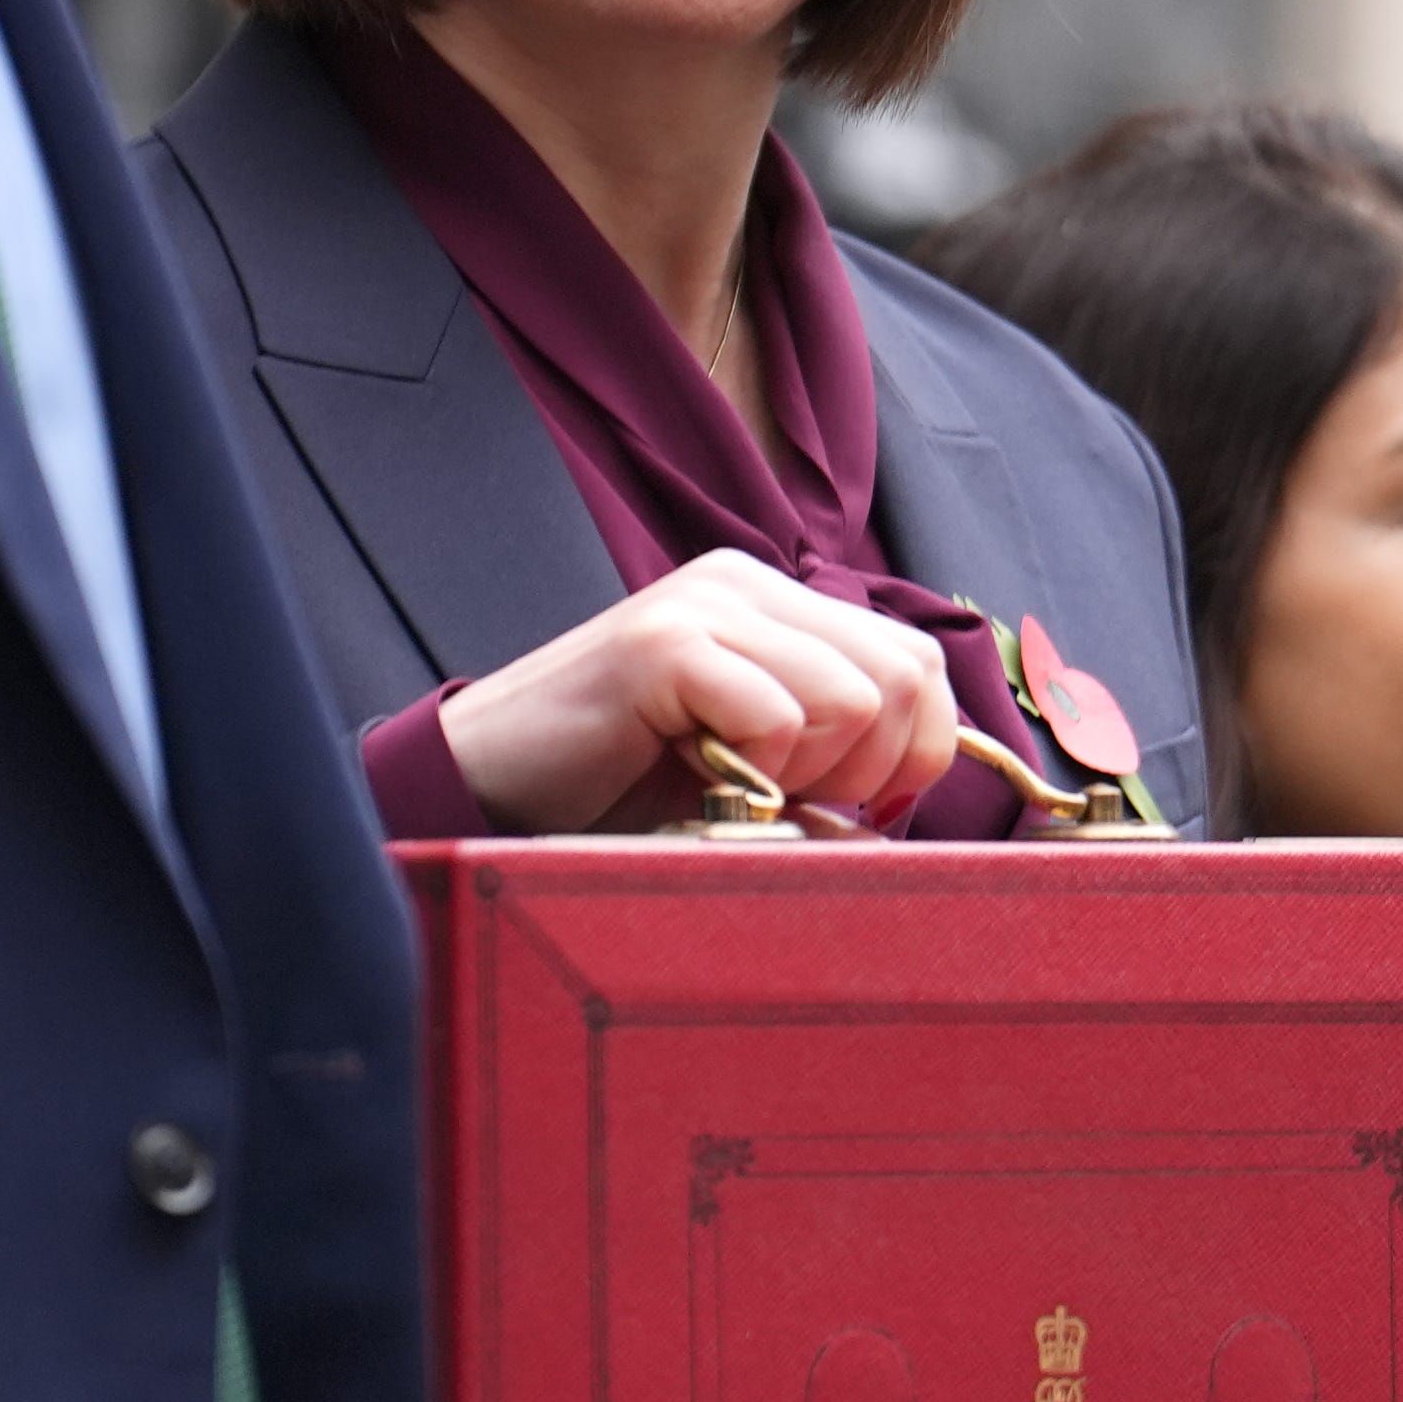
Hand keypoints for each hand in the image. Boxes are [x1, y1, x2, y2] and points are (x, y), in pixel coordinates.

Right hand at [437, 551, 960, 835]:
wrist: (486, 787)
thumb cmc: (615, 791)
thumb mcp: (749, 773)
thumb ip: (829, 769)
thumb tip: (905, 818)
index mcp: (774, 601)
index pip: (916, 661)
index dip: (914, 750)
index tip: (849, 809)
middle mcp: (746, 582)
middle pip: (903, 675)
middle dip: (869, 771)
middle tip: (783, 803)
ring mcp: (705, 604)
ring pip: (856, 698)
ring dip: (807, 777)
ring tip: (729, 788)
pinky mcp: (666, 643)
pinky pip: (780, 718)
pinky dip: (755, 778)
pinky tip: (695, 781)